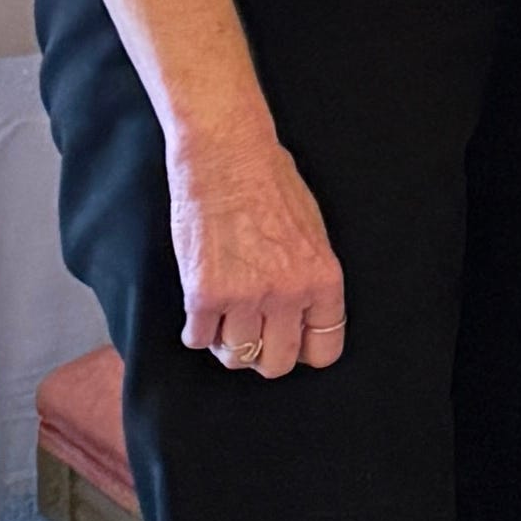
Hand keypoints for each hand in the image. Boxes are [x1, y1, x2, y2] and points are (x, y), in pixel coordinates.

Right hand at [169, 115, 344, 378]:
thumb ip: (310, 279)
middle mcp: (289, 294)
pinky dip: (196, 329)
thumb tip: (302, 319)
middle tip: (251, 330)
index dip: (303, 348)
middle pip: (276, 364)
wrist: (228, 156)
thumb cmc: (271, 185)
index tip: (288, 339)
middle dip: (262, 353)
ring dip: (226, 341)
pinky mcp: (204, 295)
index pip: (324, 350)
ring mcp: (246, 297)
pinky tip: (201, 306)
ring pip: (235, 357)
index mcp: (323, 278)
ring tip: (224, 312)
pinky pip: (197, 339)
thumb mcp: (313, 232)